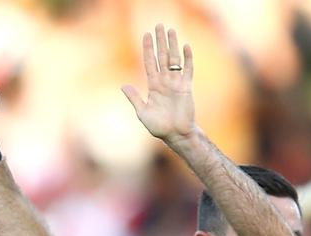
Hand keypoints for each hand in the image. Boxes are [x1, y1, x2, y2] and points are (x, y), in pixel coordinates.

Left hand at [121, 24, 195, 145]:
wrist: (175, 134)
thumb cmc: (159, 126)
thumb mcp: (142, 112)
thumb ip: (134, 98)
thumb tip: (123, 85)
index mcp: (153, 86)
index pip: (149, 63)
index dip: (147, 49)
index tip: (146, 35)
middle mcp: (164, 82)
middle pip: (161, 57)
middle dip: (160, 41)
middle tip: (159, 25)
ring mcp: (176, 83)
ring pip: (174, 59)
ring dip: (172, 45)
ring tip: (171, 30)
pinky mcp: (186, 88)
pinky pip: (187, 70)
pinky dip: (187, 59)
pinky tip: (186, 46)